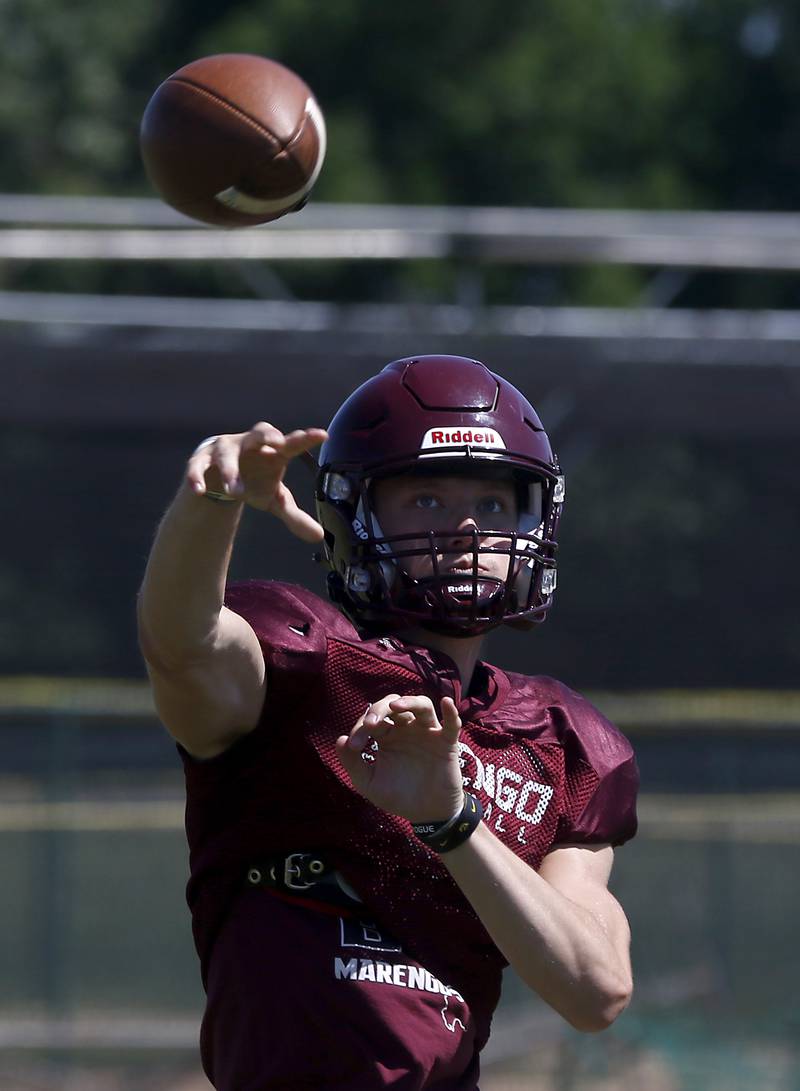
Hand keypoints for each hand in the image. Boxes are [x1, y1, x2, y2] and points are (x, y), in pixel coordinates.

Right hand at [186, 423, 327, 541]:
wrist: (220, 481)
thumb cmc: (255, 483)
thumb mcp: (274, 500)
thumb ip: (295, 516)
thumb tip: (319, 536)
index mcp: (273, 452)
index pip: (291, 443)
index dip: (305, 439)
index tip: (322, 435)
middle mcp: (250, 444)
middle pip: (260, 432)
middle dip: (267, 435)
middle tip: (276, 443)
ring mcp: (225, 449)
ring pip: (227, 453)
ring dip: (231, 470)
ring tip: (235, 491)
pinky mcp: (201, 459)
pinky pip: (197, 465)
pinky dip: (197, 477)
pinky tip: (200, 491)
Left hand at [336, 694, 463, 823]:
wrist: (425, 815)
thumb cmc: (397, 796)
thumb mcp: (368, 783)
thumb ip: (352, 763)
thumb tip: (340, 740)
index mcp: (386, 735)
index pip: (372, 719)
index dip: (361, 728)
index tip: (354, 747)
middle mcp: (406, 729)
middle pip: (395, 704)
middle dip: (380, 709)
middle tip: (370, 724)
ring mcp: (427, 733)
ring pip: (422, 705)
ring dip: (409, 701)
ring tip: (395, 706)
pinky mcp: (446, 743)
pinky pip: (451, 724)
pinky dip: (451, 712)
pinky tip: (446, 703)